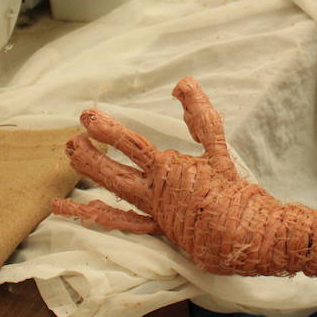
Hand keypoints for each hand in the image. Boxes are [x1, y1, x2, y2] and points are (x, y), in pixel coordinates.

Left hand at [52, 77, 280, 273]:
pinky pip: (122, 225)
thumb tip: (184, 81)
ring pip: (114, 194)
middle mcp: (153, 193)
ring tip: (70, 161)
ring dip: (92, 177)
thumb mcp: (218, 148)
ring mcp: (152, 213)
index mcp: (168, 170)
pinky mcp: (157, 230)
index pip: (131, 145)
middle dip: (91, 154)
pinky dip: (98, 217)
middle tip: (71, 139)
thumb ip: (200, 115)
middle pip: (114, 172)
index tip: (88, 116)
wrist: (246, 236)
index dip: (107, 129)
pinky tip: (77, 211)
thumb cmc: (234, 192)